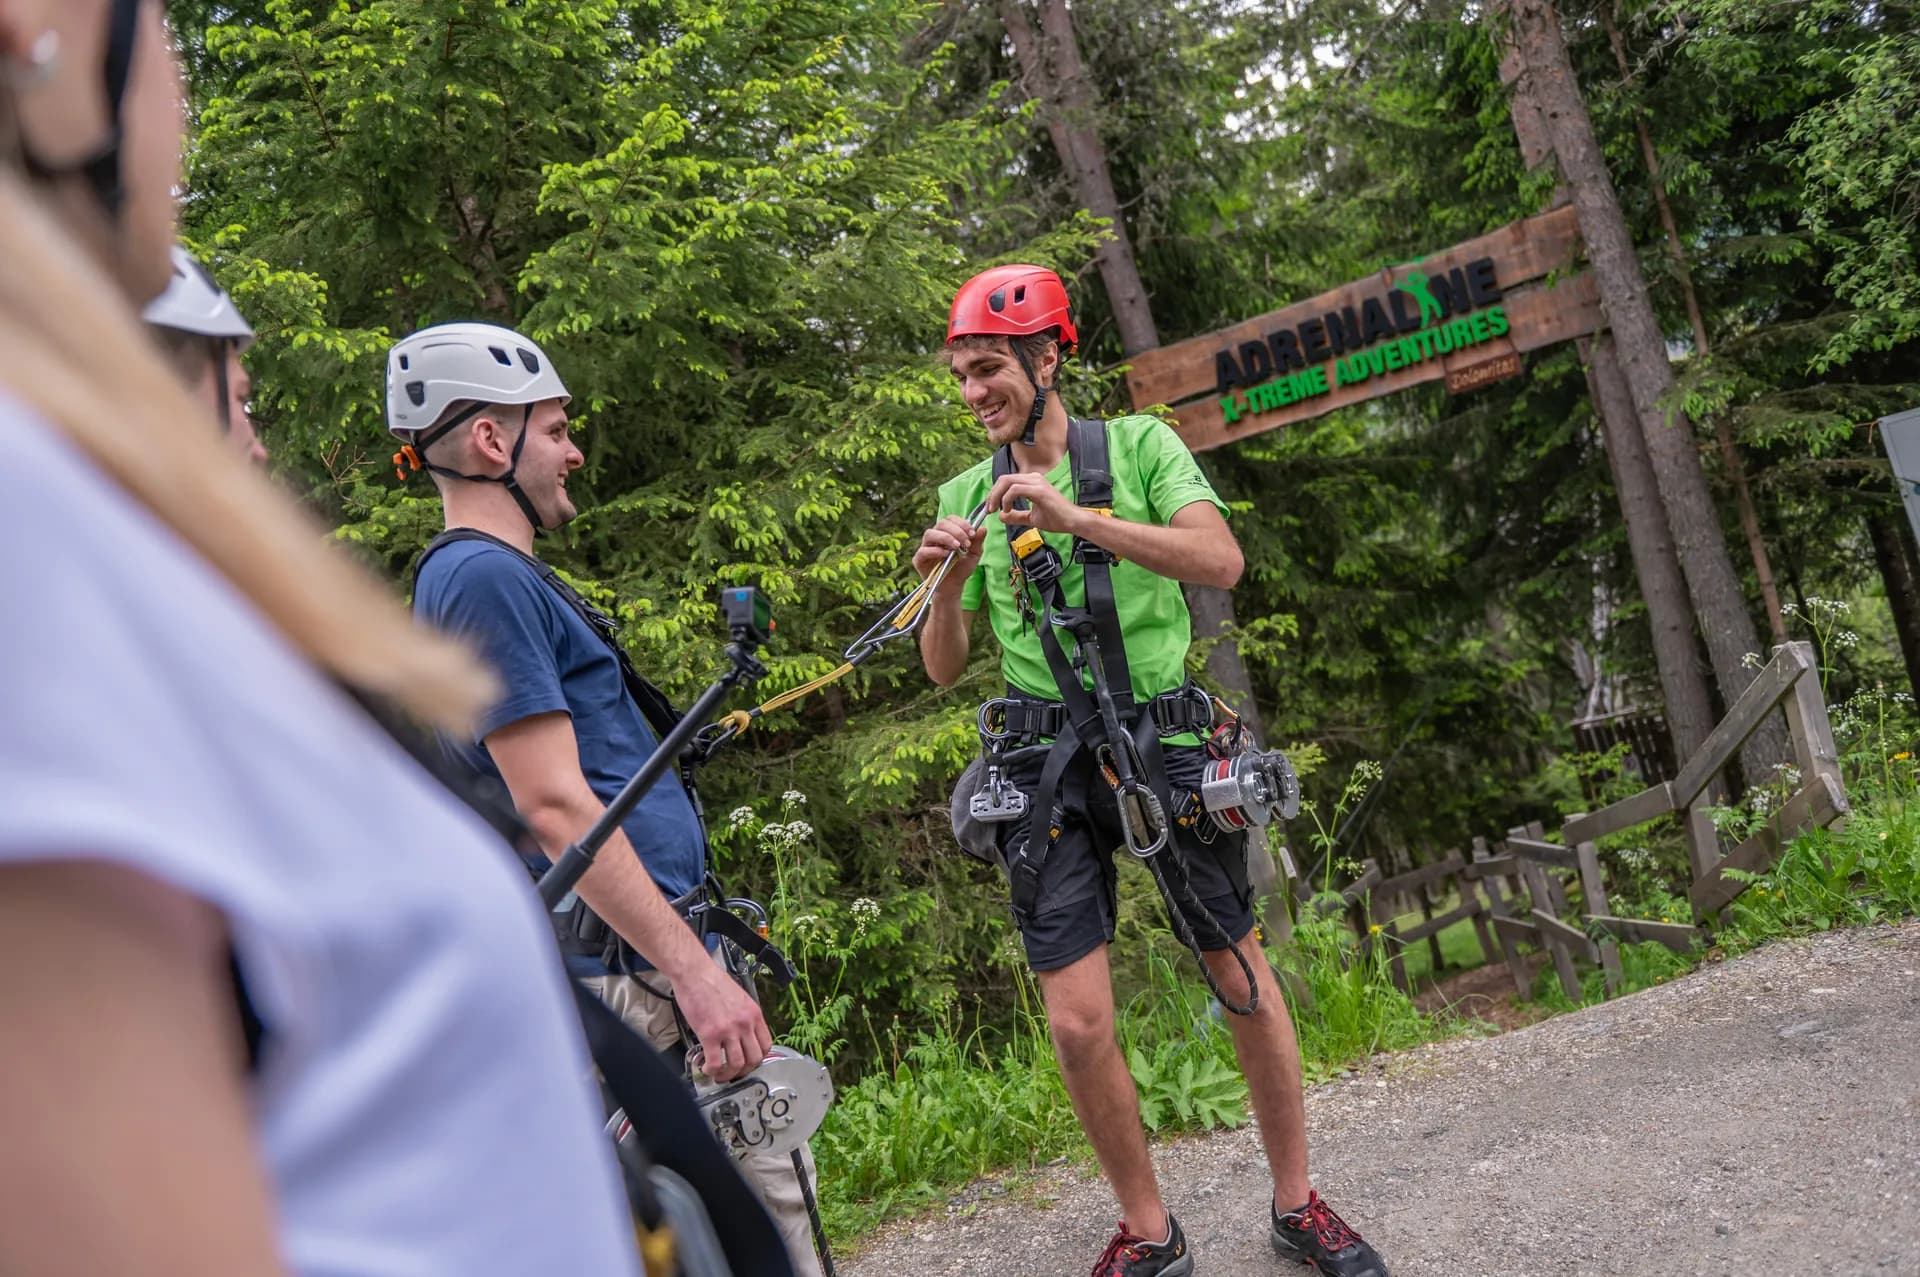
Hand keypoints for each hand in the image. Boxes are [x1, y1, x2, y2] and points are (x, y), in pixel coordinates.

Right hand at [673, 959, 771, 1082]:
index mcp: (754, 1014)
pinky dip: (711, 1070)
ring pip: (737, 1064)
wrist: (695, 972)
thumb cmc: (712, 980)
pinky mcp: (710, 1034)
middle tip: (733, 1072)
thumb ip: (744, 1017)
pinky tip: (706, 1067)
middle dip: (744, 1070)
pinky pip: (715, 1062)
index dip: (757, 1058)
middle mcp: (745, 1023)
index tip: (748, 1062)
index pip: (766, 1045)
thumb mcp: (739, 998)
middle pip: (754, 1058)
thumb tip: (741, 1035)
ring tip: (719, 1074)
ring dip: (728, 1074)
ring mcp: (729, 1030)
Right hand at [913, 515, 985, 597]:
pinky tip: (946, 555)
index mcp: (946, 532)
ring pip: (930, 534)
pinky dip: (935, 551)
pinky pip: (923, 551)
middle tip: (966, 542)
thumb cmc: (961, 569)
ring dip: (945, 537)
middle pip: (941, 524)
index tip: (972, 533)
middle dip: (956, 531)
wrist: (953, 587)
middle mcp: (934, 537)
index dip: (961, 523)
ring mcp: (925, 547)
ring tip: (957, 547)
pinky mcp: (919, 560)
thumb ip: (977, 542)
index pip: (950, 519)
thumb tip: (982, 528)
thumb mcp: (974, 555)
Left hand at [986, 472, 1083, 535]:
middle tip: (989, 509)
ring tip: (998, 510)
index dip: (995, 493)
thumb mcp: (1031, 518)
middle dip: (993, 494)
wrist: (1073, 522)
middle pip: (1003, 479)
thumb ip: (1016, 516)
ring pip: (1007, 482)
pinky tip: (1007, 509)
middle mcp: (1034, 478)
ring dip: (997, 496)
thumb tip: (1001, 517)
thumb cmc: (1057, 519)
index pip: (1006, 481)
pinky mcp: (1039, 490)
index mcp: (1032, 482)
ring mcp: (1037, 482)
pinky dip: (1007, 499)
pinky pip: (1015, 489)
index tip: (990, 507)